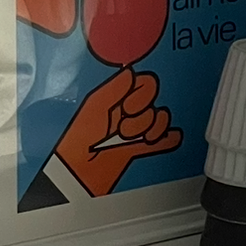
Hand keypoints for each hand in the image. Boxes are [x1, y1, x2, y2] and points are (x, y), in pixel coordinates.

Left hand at [54, 67, 179, 197]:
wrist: (79, 174)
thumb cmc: (79, 141)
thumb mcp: (95, 109)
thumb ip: (114, 89)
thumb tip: (131, 71)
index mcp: (113, 97)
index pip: (142, 83)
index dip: (140, 94)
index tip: (128, 108)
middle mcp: (125, 111)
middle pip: (153, 100)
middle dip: (143, 114)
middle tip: (124, 128)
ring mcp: (134, 129)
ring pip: (159, 119)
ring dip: (149, 129)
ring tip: (130, 140)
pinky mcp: (141, 148)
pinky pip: (164, 139)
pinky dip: (167, 139)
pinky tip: (165, 139)